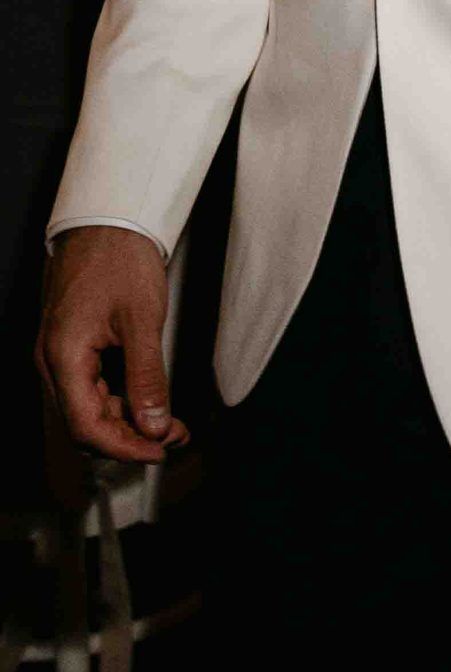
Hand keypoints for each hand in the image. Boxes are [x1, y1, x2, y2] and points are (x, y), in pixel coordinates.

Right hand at [37, 227, 187, 464]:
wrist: (107, 220)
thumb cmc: (119, 260)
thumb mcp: (142, 321)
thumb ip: (147, 377)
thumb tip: (155, 425)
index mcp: (63, 357)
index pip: (86, 427)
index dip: (124, 447)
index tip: (160, 451)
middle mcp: (54, 362)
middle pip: (86, 424)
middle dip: (130, 437)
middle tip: (174, 436)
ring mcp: (61, 355)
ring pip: (90, 408)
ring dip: (127, 421)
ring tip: (169, 422)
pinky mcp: (73, 347)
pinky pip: (93, 388)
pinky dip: (121, 400)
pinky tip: (149, 400)